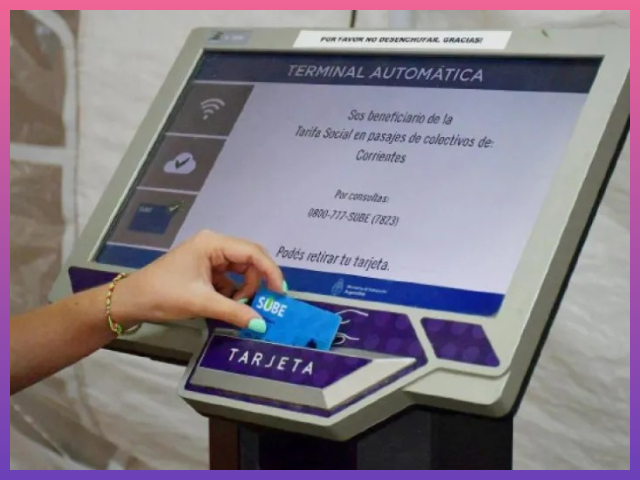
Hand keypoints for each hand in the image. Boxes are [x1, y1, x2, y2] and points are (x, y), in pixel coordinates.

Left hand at [111, 231, 285, 332]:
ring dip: (245, 289)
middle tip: (264, 303)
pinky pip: (230, 278)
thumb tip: (261, 324)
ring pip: (241, 270)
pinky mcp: (205, 270)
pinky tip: (229, 306)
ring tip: (239, 307)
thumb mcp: (201, 302)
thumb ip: (234, 311)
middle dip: (258, 282)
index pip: (252, 252)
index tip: (279, 293)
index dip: (270, 271)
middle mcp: (214, 245)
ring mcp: (209, 257)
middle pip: (249, 260)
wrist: (131, 300)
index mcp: (213, 243)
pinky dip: (234, 292)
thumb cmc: (163, 294)